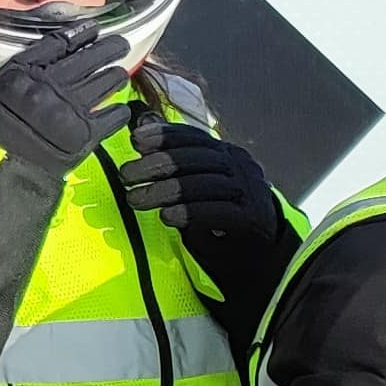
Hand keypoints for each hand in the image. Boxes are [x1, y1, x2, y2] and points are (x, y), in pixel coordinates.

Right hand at [0, 22, 129, 172]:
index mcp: (22, 72)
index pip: (58, 43)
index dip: (80, 33)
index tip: (94, 29)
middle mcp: (49, 86)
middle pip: (89, 58)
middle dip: (109, 48)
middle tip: (119, 44)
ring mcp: (70, 110)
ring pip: (106, 82)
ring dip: (116, 75)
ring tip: (120, 73)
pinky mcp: (85, 135)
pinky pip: (113, 117)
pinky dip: (119, 111)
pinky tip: (120, 108)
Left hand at [117, 124, 293, 280]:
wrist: (259, 256)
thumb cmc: (218, 218)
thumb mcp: (192, 186)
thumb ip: (170, 160)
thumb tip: (139, 129)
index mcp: (227, 153)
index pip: (194, 137)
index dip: (164, 136)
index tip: (135, 141)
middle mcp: (241, 166)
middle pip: (195, 158)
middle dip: (156, 165)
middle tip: (126, 176)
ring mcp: (250, 191)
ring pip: (203, 184)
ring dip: (165, 191)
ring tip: (135, 199)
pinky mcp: (253, 218)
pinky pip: (218, 211)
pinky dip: (190, 213)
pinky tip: (167, 217)